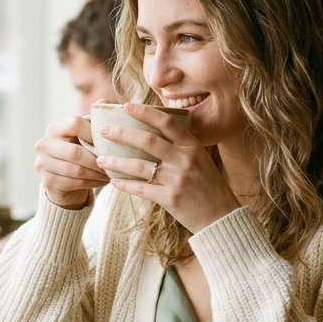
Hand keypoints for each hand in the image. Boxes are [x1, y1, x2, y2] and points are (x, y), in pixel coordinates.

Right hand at [35, 115, 108, 209]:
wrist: (64, 177)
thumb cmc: (80, 149)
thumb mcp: (86, 133)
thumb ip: (94, 118)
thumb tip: (105, 102)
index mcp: (54, 127)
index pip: (74, 123)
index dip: (94, 133)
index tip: (110, 141)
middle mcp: (44, 144)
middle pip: (74, 152)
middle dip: (97, 159)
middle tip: (114, 163)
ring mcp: (42, 164)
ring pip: (76, 170)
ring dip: (97, 173)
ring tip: (112, 173)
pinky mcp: (47, 182)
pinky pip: (74, 183)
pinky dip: (92, 183)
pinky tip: (103, 181)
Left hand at [95, 102, 241, 233]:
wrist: (221, 216)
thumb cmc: (208, 185)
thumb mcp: (201, 159)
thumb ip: (181, 146)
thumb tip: (154, 132)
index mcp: (192, 146)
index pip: (167, 123)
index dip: (145, 112)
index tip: (127, 105)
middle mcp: (185, 160)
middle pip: (148, 141)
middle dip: (122, 134)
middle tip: (104, 131)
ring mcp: (177, 179)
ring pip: (139, 166)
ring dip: (116, 162)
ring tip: (100, 160)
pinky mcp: (170, 198)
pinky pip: (141, 189)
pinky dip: (125, 185)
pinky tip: (114, 182)